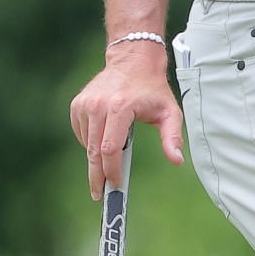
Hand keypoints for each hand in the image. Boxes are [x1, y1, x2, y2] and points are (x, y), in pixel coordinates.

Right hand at [69, 41, 183, 198]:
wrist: (133, 61)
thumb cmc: (153, 88)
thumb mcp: (170, 111)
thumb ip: (172, 137)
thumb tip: (177, 161)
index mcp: (120, 108)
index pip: (111, 149)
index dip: (112, 171)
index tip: (116, 185)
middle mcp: (98, 106)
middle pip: (94, 151)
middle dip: (97, 176)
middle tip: (100, 194)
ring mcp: (85, 105)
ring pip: (88, 144)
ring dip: (98, 157)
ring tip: (113, 157)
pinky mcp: (77, 105)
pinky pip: (82, 134)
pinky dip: (92, 142)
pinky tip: (106, 137)